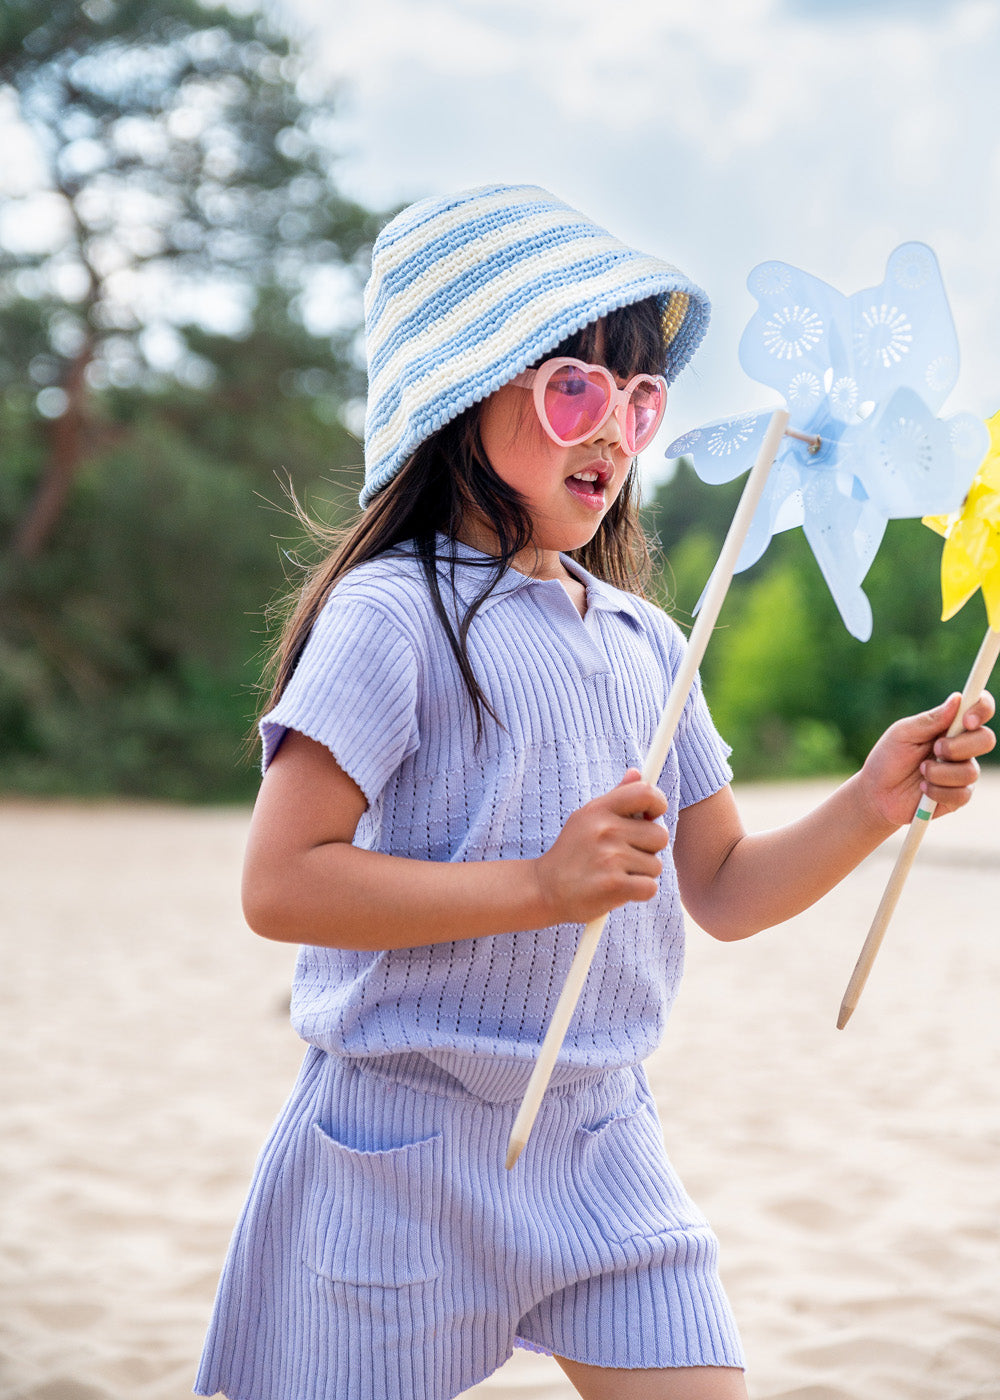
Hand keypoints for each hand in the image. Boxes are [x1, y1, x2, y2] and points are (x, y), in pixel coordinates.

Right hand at [533, 769, 668, 924]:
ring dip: (641, 874)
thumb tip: (636, 773)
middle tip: (625, 857)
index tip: (652, 816)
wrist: (544, 890)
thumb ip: (616, 798)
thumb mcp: (586, 819)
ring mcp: (609, 857)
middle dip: (650, 850)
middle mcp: (604, 829)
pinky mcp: (613, 885)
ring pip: (656, 865)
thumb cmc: (572, 854)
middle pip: (660, 835)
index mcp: (598, 809)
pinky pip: (650, 887)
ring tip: (615, 874)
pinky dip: (639, 893)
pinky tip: (617, 891)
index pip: (645, 793)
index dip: (658, 803)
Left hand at [860, 691, 995, 827]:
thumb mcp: (903, 734)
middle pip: (986, 739)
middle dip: (960, 746)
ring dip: (940, 772)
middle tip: (935, 750)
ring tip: (920, 772)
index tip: (967, 720)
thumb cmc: (888, 759)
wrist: (876, 794)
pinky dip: (938, 791)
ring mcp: (961, 772)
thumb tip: (957, 699)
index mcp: (949, 726)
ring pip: (971, 771)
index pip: (979, 709)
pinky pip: (962, 794)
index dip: (981, 709)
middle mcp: (961, 747)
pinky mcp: (958, 797)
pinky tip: (923, 789)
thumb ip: (930, 719)